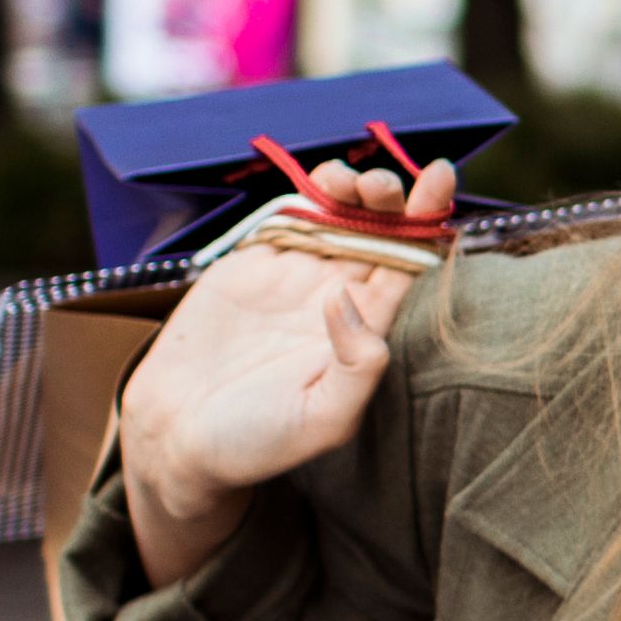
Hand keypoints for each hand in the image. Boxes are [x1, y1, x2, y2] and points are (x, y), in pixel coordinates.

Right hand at [116, 158, 452, 575]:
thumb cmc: (257, 442)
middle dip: (391, 196)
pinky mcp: (251, 265)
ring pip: (337, 215)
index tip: (441, 178)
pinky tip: (318, 184)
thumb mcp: (322, 420)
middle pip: (381, 230)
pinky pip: (288, 218)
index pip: (412, 264)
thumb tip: (347, 299)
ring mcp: (295, 277)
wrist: (179, 439)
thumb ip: (356, 368)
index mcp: (367, 328)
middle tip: (379, 186)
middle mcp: (338, 297)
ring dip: (351, 187)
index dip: (430, 220)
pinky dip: (307, 193)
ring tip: (344, 181)